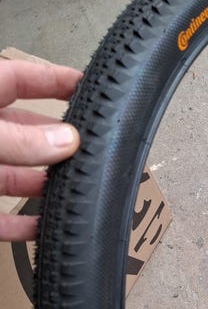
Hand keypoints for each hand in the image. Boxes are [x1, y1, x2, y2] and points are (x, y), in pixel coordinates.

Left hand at [0, 59, 81, 240]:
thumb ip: (18, 140)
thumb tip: (67, 141)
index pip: (18, 79)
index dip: (53, 79)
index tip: (88, 86)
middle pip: (24, 133)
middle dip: (57, 142)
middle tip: (90, 149)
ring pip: (15, 176)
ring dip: (44, 186)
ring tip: (75, 190)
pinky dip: (20, 226)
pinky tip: (43, 229)